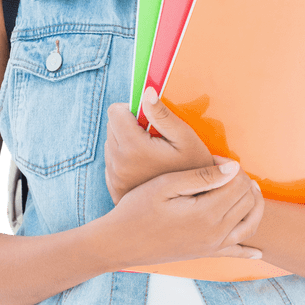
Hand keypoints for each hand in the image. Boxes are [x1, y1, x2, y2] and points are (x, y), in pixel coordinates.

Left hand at [105, 87, 213, 204]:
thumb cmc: (194, 170)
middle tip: (154, 138)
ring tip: (151, 155)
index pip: (115, 112)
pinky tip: (146, 169)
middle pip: (111, 127)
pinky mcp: (115, 190)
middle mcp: (117, 163)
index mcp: (132, 147)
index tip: (149, 120)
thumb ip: (163, 114)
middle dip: (129, 126)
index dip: (133, 109)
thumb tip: (147, 91)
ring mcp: (114, 179)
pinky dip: (125, 161)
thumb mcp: (186, 139)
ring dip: (126, 143)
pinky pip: (112, 164)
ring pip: (111, 145)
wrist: (191, 212)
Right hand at [110, 158, 264, 264]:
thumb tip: (235, 167)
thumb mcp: (166, 184)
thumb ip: (203, 176)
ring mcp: (213, 246)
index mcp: (206, 212)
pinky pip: (236, 252)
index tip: (213, 158)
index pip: (238, 183)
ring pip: (250, 224)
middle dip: (242, 180)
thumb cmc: (137, 209)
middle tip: (225, 170)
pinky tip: (258, 252)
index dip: (231, 166)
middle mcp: (215, 232)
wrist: (119, 242)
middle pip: (247, 200)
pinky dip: (249, 250)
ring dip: (254, 205)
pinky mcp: (206, 254)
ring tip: (248, 190)